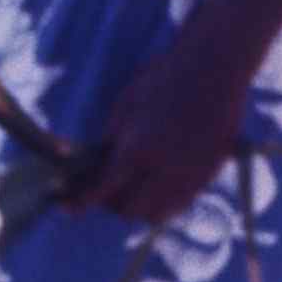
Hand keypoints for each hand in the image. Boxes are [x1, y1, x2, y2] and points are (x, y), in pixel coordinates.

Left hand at [80, 31, 248, 224]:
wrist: (214, 66)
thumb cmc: (163, 79)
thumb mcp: (125, 107)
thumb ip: (111, 142)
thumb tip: (98, 168)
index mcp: (137, 149)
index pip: (102, 190)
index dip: (81, 201)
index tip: (67, 207)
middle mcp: (163, 169)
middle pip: (129, 210)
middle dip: (111, 204)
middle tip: (104, 191)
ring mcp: (190, 174)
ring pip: (157, 214)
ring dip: (139, 208)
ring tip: (131, 191)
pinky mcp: (209, 173)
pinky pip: (181, 204)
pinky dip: (164, 203)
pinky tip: (156, 188)